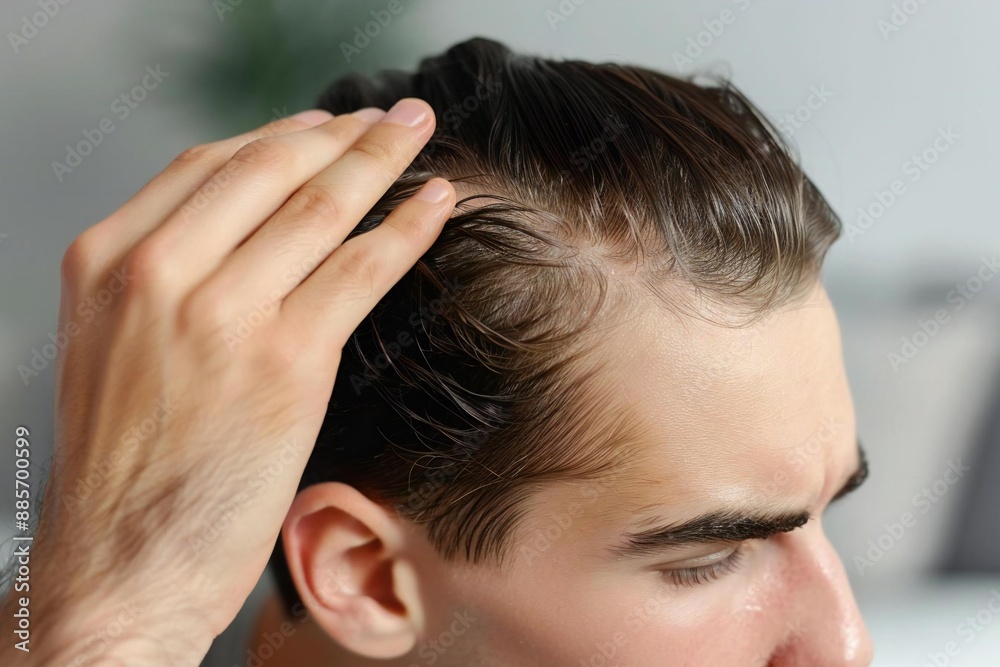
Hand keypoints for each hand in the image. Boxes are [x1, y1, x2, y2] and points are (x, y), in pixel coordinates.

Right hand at [3, 99, 453, 665]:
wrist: (121, 567)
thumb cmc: (124, 468)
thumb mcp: (112, 348)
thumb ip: (165, 280)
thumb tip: (247, 227)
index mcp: (106, 261)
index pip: (208, 164)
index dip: (281, 135)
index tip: (327, 125)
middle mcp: (157, 273)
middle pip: (271, 169)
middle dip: (344, 133)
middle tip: (392, 117)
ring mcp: (221, 314)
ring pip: (320, 208)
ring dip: (382, 162)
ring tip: (419, 136)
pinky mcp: (285, 362)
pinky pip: (361, 269)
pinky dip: (406, 226)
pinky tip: (436, 202)